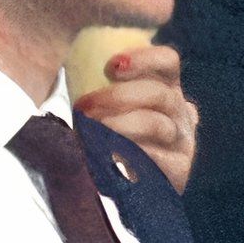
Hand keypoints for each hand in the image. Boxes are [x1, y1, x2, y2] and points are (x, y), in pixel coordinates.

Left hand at [76, 44, 196, 191]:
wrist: (113, 186)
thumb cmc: (100, 134)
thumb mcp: (99, 104)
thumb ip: (96, 82)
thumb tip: (61, 56)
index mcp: (164, 88)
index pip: (168, 62)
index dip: (144, 59)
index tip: (112, 66)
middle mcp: (180, 111)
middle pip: (160, 94)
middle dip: (118, 97)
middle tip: (84, 105)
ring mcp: (182, 141)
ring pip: (156, 124)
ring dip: (118, 125)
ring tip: (89, 130)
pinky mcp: (179, 169)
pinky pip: (156, 157)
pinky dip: (129, 153)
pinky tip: (107, 153)